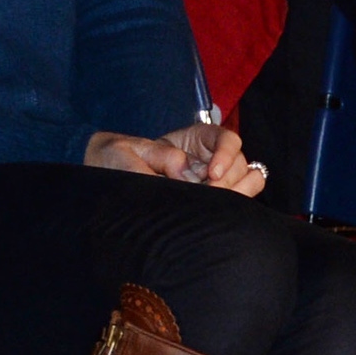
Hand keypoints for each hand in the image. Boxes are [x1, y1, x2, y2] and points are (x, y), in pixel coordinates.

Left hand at [85, 124, 267, 197]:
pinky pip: (240, 201)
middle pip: (241, 163)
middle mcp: (211, 158)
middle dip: (227, 181)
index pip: (227, 140)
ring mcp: (215, 181)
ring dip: (235, 194)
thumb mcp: (127, 151)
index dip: (226, 155)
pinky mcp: (212, 202)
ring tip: (209, 207)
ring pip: (248, 182)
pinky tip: (213, 215)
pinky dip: (235, 207)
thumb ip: (159, 157)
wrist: (107, 179)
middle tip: (206, 196)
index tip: (211, 174)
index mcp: (196, 139)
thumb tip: (186, 173)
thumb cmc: (115, 160)